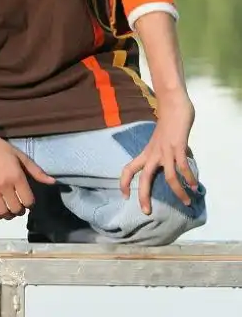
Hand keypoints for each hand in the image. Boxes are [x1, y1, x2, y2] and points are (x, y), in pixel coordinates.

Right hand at [0, 128, 55, 219]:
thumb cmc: (1, 148)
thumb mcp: (21, 156)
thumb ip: (36, 171)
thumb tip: (53, 182)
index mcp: (17, 176)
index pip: (28, 201)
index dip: (30, 204)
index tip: (28, 200)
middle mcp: (4, 185)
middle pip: (16, 209)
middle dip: (20, 210)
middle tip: (19, 206)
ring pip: (2, 212)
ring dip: (8, 215)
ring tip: (9, 210)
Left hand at [120, 91, 197, 214]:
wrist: (173, 104)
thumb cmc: (168, 121)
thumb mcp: (161, 141)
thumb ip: (165, 153)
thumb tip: (177, 162)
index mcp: (147, 152)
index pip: (128, 168)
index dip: (123, 182)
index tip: (124, 196)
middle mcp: (153, 153)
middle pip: (143, 178)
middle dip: (143, 196)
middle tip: (146, 211)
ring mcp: (166, 150)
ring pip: (169, 177)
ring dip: (178, 192)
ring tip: (186, 202)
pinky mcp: (178, 147)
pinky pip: (183, 167)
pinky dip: (189, 178)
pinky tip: (194, 186)